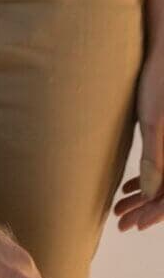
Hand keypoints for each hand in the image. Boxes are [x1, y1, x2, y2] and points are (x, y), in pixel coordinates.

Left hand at [113, 36, 163, 231]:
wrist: (162, 51)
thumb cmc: (158, 81)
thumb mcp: (153, 121)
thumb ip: (155, 157)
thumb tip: (149, 193)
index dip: (155, 214)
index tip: (134, 226)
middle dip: (146, 210)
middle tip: (121, 222)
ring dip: (144, 197)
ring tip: (119, 208)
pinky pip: (162, 165)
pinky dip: (148, 180)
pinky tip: (128, 187)